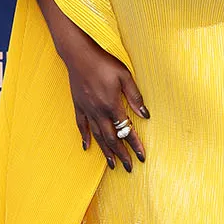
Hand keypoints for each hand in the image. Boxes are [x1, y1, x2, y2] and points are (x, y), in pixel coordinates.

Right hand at [63, 32, 148, 170]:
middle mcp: (99, 112)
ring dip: (105, 152)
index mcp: (112, 105)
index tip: (141, 157)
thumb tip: (145, 115)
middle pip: (111, 138)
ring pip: (97, 136)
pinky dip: (84, 137)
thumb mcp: (124, 76)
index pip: (126, 130)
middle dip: (121, 155)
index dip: (135, 144)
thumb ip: (135, 96)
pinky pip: (81, 126)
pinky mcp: (78, 106)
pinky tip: (86, 147)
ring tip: (112, 165)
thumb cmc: (104, 63)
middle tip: (128, 168)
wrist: (79, 55)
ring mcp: (87, 110)